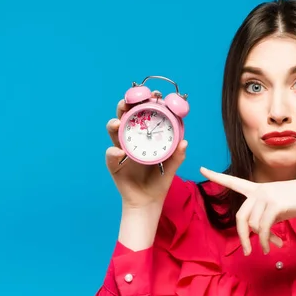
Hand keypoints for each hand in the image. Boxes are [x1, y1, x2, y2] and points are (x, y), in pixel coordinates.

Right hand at [106, 92, 186, 209]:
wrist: (148, 200)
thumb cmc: (160, 180)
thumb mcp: (172, 167)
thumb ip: (177, 155)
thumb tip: (184, 142)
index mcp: (146, 135)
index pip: (144, 114)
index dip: (146, 103)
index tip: (153, 95)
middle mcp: (132, 138)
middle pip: (125, 117)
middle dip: (125, 106)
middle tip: (127, 101)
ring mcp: (121, 149)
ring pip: (113, 131)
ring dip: (114, 124)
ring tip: (117, 123)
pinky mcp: (114, 163)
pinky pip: (111, 154)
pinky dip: (113, 152)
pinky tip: (120, 152)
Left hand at [200, 167, 295, 254]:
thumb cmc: (295, 202)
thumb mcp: (275, 209)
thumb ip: (264, 220)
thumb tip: (263, 240)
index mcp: (256, 189)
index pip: (233, 181)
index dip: (216, 176)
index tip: (201, 168)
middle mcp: (258, 190)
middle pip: (241, 217)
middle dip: (243, 237)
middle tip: (247, 251)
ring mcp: (266, 196)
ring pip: (254, 225)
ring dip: (262, 240)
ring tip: (271, 245)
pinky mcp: (275, 204)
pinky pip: (264, 228)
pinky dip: (267, 240)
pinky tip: (272, 246)